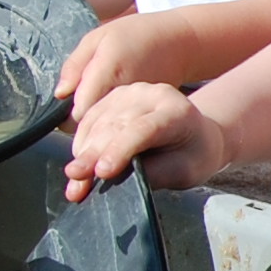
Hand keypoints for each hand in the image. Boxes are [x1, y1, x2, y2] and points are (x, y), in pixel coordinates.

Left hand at [61, 12, 206, 115]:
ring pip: (110, 128)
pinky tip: (116, 113)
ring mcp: (141, 103)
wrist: (180, 42)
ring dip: (99, 127)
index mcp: (108, 69)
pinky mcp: (150, 110)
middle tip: (76, 118)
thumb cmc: (135, 34)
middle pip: (94, 122)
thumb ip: (75, 65)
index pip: (79, 109)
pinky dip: (117, 123)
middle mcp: (125, 90)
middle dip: (82, 124)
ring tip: (96, 115)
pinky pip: (126, 125)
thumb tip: (60, 94)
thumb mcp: (98, 38)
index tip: (63, 113)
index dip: (67, 115)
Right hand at [63, 82, 228, 202]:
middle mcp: (153, 95)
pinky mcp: (114, 97)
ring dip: (83, 151)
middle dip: (93, 154)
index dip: (120, 150)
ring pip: (98, 122)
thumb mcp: (184, 171)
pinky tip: (78, 162)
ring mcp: (131, 92)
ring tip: (75, 178)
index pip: (143, 129)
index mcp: (177, 112)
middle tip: (76, 178)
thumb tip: (111, 177)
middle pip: (115, 125)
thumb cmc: (192, 155)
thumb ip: (153, 173)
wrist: (195, 134)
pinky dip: (81, 142)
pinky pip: (91, 119)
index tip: (102, 172)